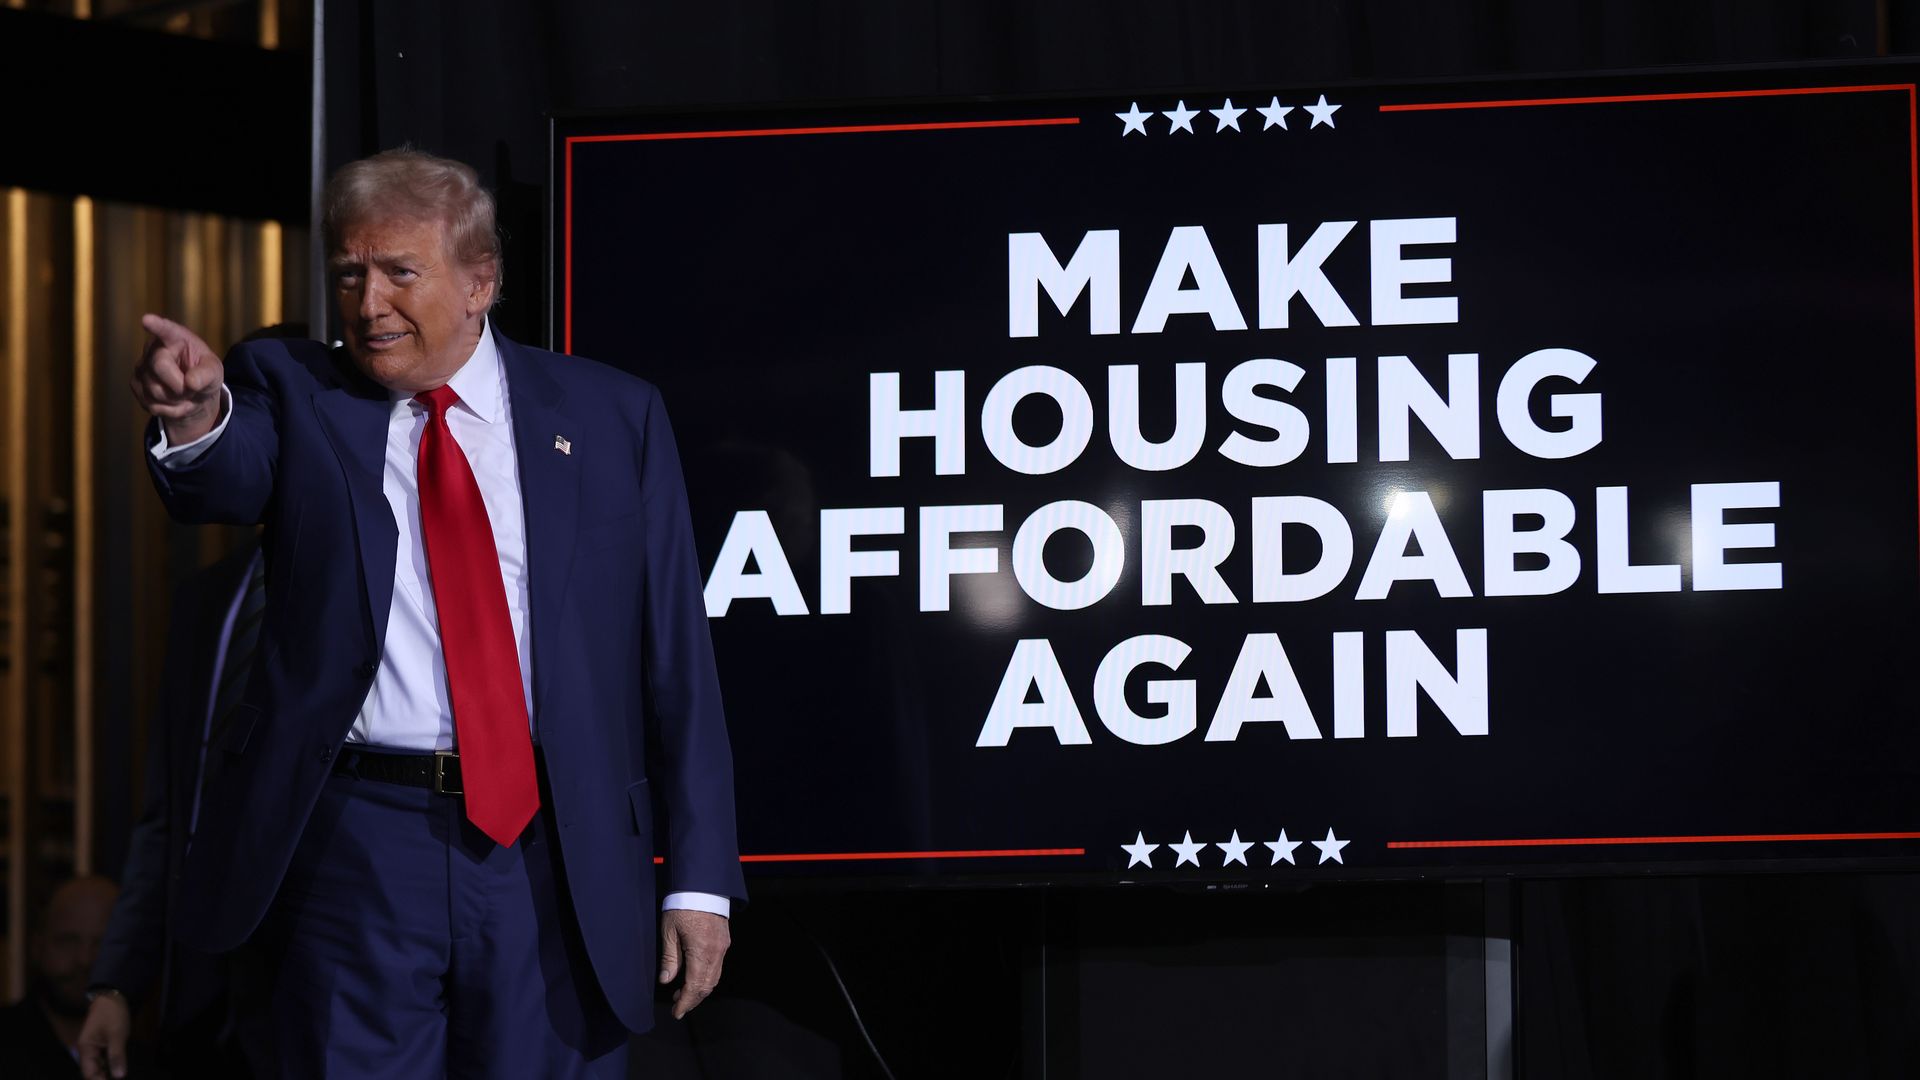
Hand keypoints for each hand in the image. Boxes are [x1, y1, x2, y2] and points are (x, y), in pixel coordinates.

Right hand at [77, 990, 130, 1079]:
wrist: (113, 996)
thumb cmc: (112, 1013)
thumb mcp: (117, 1034)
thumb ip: (117, 1056)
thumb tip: (118, 1076)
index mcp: (86, 1049)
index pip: (89, 1073)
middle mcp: (87, 1051)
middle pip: (93, 1072)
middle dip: (103, 1078)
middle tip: (118, 1079)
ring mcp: (94, 1048)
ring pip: (99, 1067)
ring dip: (107, 1074)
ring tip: (119, 1077)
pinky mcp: (102, 1045)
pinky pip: (104, 1060)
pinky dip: (110, 1066)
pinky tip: (118, 1070)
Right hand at [131, 313, 223, 444]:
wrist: (192, 393)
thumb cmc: (203, 374)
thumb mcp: (214, 371)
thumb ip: (207, 374)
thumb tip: (191, 382)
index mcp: (175, 338)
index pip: (166, 330)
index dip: (156, 325)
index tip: (147, 319)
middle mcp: (154, 349)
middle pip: (161, 366)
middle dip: (180, 384)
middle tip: (192, 387)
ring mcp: (141, 367)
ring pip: (155, 390)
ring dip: (177, 400)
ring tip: (185, 393)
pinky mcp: (136, 385)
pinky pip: (152, 405)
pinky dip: (170, 410)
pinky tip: (175, 401)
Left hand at [658, 908, 729, 1018]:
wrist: (702, 886)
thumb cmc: (683, 905)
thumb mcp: (669, 932)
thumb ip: (669, 958)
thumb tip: (666, 980)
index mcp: (701, 951)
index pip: (694, 986)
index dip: (685, 1002)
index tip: (676, 1012)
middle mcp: (716, 952)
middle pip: (707, 986)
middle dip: (692, 1000)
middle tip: (678, 1008)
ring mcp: (722, 947)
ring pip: (714, 978)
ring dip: (700, 990)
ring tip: (682, 994)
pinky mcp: (724, 941)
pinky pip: (717, 967)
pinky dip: (706, 978)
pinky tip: (694, 977)